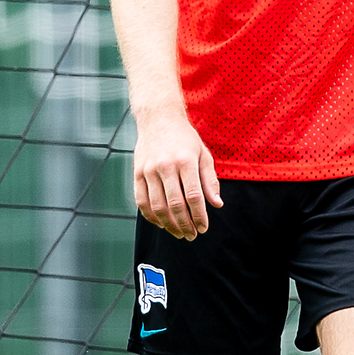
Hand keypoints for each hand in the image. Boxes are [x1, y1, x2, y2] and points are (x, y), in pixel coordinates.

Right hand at [132, 104, 221, 240]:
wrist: (159, 119)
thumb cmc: (185, 139)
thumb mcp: (203, 155)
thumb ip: (210, 180)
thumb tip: (216, 204)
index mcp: (185, 161)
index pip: (193, 196)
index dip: (199, 216)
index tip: (204, 227)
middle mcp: (165, 166)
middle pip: (174, 205)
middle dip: (185, 224)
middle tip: (192, 235)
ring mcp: (148, 170)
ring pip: (157, 206)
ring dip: (169, 225)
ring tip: (179, 233)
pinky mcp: (137, 173)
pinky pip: (141, 201)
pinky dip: (151, 216)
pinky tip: (162, 223)